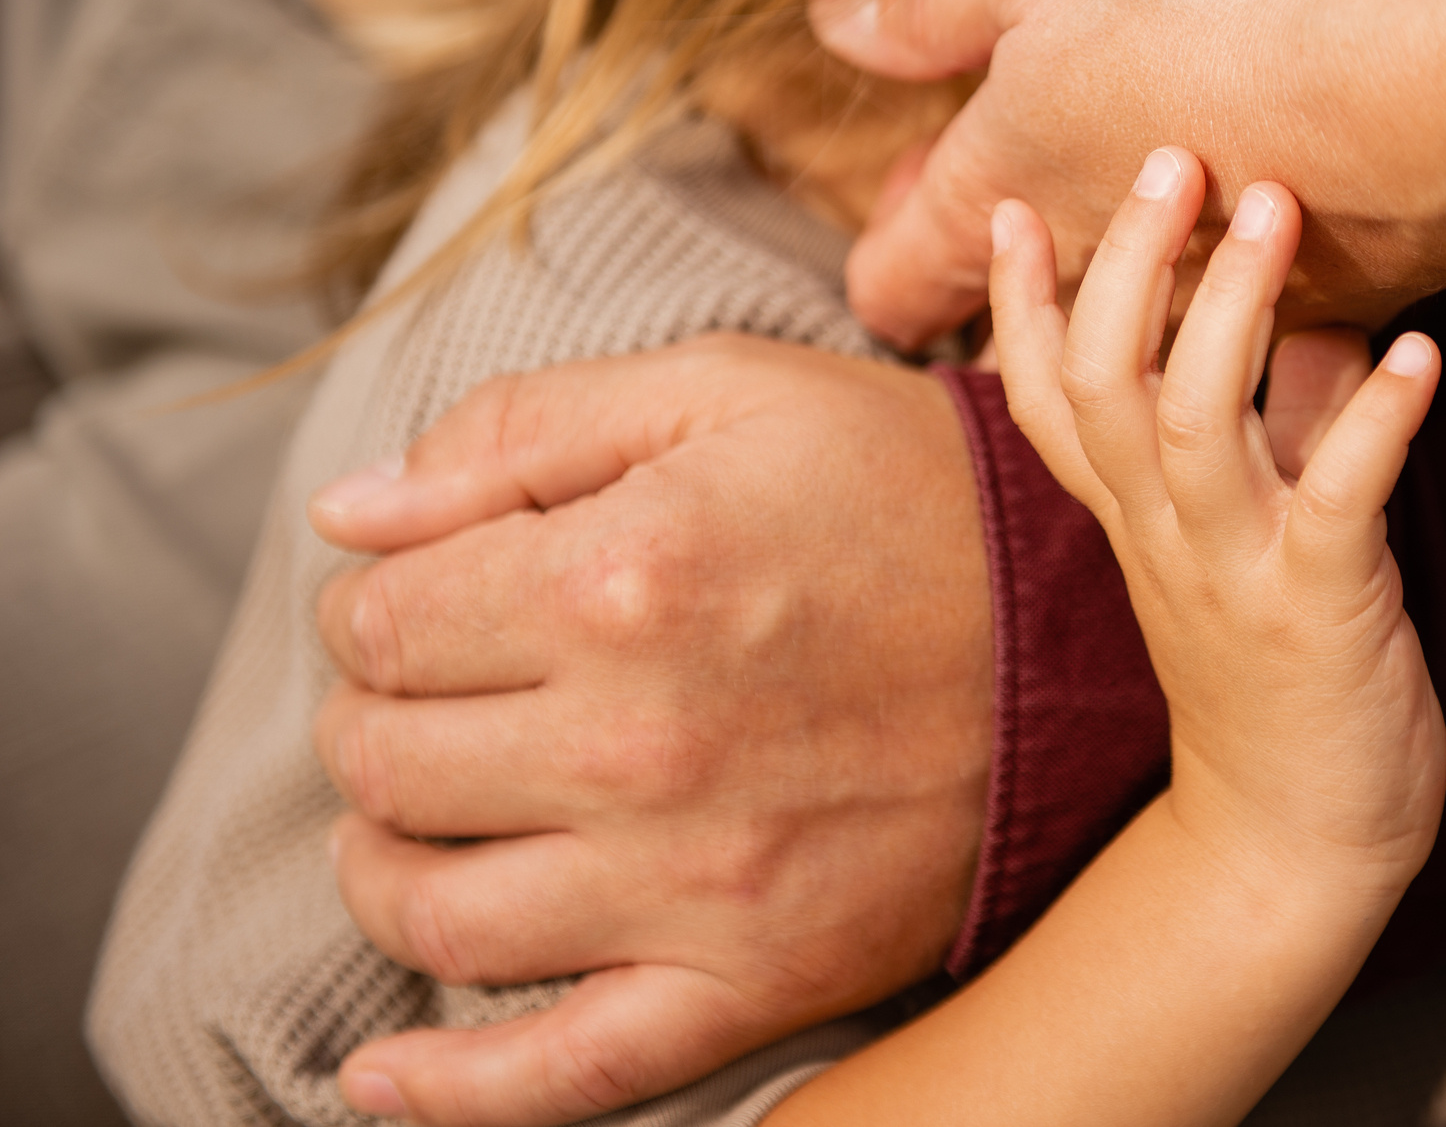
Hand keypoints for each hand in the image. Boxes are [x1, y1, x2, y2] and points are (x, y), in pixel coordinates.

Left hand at [302, 337, 992, 1126]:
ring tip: (420, 823)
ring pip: (435, 917)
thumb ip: (523, 431)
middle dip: (376, 718)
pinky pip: (562, 1074)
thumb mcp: (729, 390)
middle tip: (434, 690)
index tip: (430, 592)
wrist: (1093, 621)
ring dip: (385, 868)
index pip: (381, 622)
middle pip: (384, 766)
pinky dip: (450, 1091)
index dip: (379, 600)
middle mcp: (642, 743)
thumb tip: (350, 517)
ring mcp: (696, 883)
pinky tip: (383, 1074)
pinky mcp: (754, 980)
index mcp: (626, 577)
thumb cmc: (909, 487)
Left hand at [819, 0, 1406, 349]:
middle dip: (1012, 276)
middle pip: (1014, 330)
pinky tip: (1307, 186)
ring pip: (1146, 335)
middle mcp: (1086, 293)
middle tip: (1046, 181)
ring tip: (1194, 176)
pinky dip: (1272, 270)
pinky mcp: (1324, 318)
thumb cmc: (1209, 18)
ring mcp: (1202, 325)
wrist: (1407, 104)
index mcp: (995, 200)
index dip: (889, 255)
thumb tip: (835, 20)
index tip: (918, 202)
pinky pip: (1273, 317)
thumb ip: (935, 2)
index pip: (894, 287)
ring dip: (1150, 277)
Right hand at [987, 149, 1445, 884]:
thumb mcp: (1249, 542)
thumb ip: (1271, 430)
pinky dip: (1374, 419)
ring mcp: (1234, 572)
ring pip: (1192, 422)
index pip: (1045, 398)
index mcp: (1135, 517)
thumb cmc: (1281, 674)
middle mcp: (1164, 536)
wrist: (1300, 845)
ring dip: (1231, 307)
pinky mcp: (1320, 611)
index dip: (1020, 305)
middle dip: (1125, 263)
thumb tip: (1320, 323)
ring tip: (1272, 204)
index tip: (1008, 204)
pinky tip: (1419, 352)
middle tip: (1170, 155)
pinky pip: (1338, 500)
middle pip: (1103, 382)